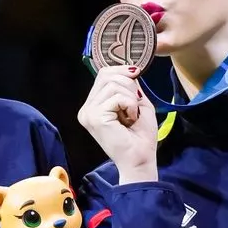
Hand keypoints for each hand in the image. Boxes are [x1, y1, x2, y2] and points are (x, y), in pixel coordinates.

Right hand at [76, 64, 158, 181]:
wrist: (141, 158)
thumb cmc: (140, 135)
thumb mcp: (137, 102)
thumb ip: (130, 85)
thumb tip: (130, 68)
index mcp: (93, 105)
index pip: (104, 74)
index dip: (123, 72)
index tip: (137, 80)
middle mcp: (86, 108)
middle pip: (107, 75)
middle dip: (129, 85)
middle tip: (134, 107)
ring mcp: (88, 113)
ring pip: (113, 84)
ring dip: (131, 98)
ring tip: (131, 116)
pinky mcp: (95, 117)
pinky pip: (117, 97)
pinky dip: (130, 106)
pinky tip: (129, 120)